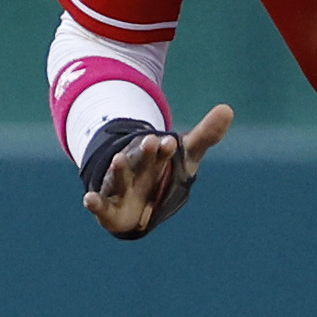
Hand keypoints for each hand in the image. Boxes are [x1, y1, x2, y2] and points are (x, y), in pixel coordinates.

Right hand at [83, 104, 232, 236]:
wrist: (136, 202)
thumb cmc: (163, 174)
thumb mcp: (186, 156)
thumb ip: (205, 135)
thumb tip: (228, 108)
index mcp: (155, 158)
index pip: (161, 151)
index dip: (166, 148)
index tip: (171, 142)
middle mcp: (136, 169)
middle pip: (140, 160)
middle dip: (145, 152)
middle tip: (151, 141)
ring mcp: (121, 187)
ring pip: (120, 177)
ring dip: (120, 169)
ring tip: (118, 159)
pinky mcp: (108, 208)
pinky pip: (100, 205)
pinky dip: (94, 202)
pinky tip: (89, 199)